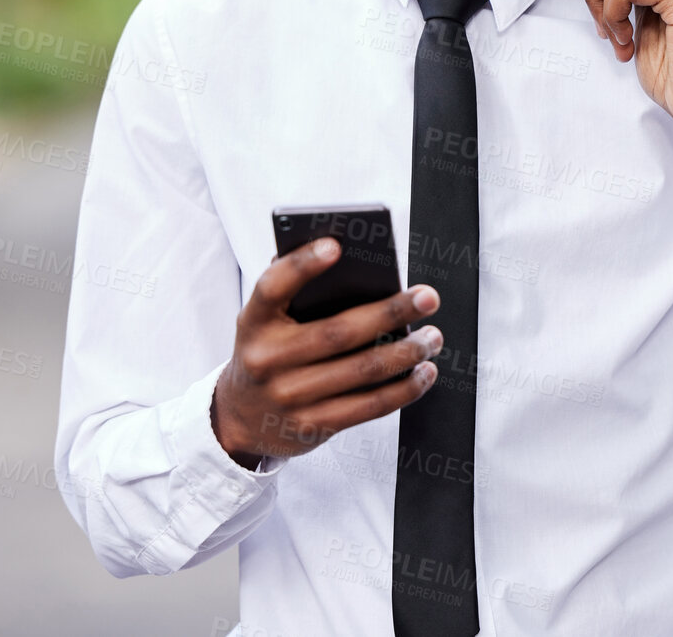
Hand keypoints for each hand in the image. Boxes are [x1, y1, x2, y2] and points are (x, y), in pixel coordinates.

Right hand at [210, 238, 442, 468]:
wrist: (240, 418)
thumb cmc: (268, 353)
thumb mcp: (265, 322)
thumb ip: (294, 294)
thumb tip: (350, 264)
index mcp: (254, 322)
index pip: (272, 286)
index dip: (302, 265)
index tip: (336, 245)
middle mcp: (267, 360)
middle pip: (338, 332)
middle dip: (391, 312)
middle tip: (427, 297)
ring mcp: (289, 397)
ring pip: (362, 370)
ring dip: (407, 352)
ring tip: (432, 337)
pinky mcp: (312, 427)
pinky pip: (369, 407)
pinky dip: (404, 389)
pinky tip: (424, 371)